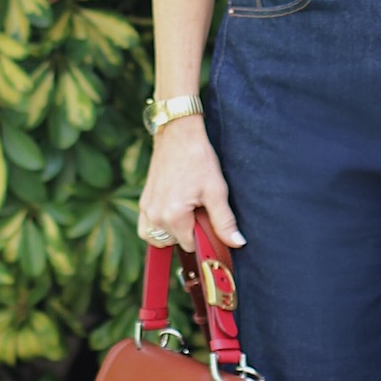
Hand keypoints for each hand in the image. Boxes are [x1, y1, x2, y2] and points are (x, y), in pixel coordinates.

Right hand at [138, 116, 243, 249]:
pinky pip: (147, 228)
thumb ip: (224, 221)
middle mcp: (155, 215)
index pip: (191, 245)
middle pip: (175, 242)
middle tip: (198, 208)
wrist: (178, 134)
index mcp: (174, 216)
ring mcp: (146, 209)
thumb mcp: (216, 190)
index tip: (209, 220)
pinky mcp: (143, 202)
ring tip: (186, 211)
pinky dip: (159, 227)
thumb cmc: (198, 159)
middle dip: (188, 232)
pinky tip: (173, 212)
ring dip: (173, 232)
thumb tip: (236, 242)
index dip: (203, 235)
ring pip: (159, 238)